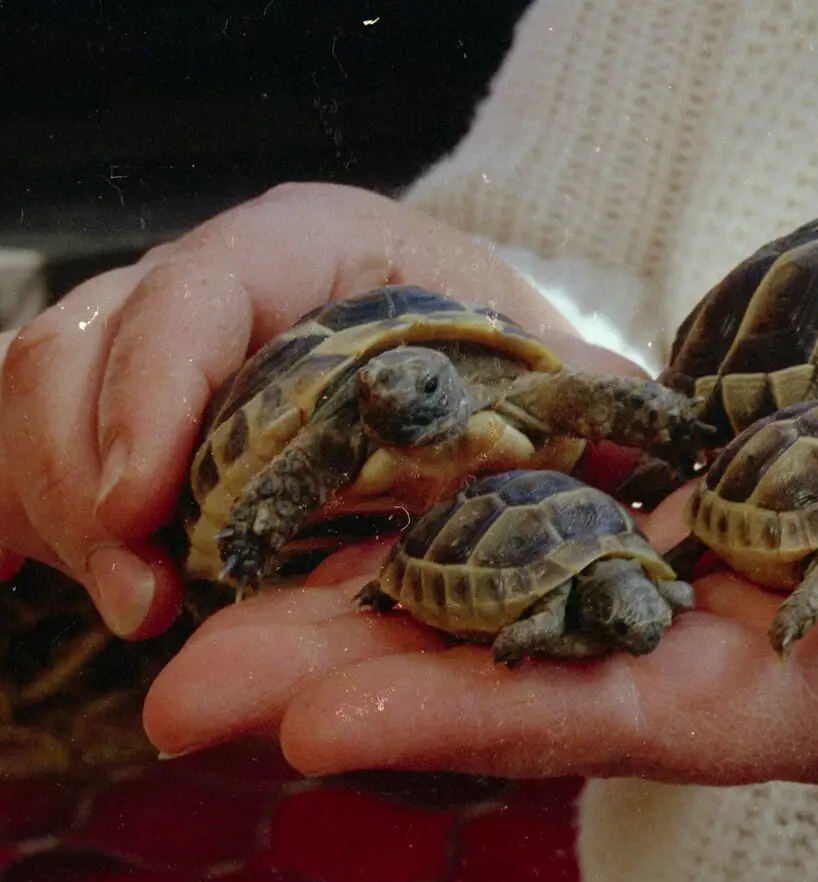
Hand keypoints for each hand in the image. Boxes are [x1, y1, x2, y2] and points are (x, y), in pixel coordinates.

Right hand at [0, 182, 624, 638]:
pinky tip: (115, 588)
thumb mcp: (546, 371)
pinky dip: (51, 519)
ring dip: (68, 508)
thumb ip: (588, 394)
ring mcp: (153, 342)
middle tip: (142, 594)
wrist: (449, 368)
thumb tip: (663, 428)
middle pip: (94, 345)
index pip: (208, 280)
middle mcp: (220, 280)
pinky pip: (34, 450)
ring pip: (45, 398)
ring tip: (140, 608)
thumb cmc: (497, 362)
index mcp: (320, 246)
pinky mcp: (121, 411)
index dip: (163, 378)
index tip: (152, 492)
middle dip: (93, 471)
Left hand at [143, 423, 817, 802]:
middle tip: (184, 688)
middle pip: (561, 672)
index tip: (335, 728)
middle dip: (382, 680)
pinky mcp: (732, 520)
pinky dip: (465, 507)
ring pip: (546, 593)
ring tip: (206, 603)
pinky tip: (349, 493)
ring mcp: (740, 589)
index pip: (676, 716)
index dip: (519, 721)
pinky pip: (583, 510)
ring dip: (384, 599)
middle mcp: (772, 656)